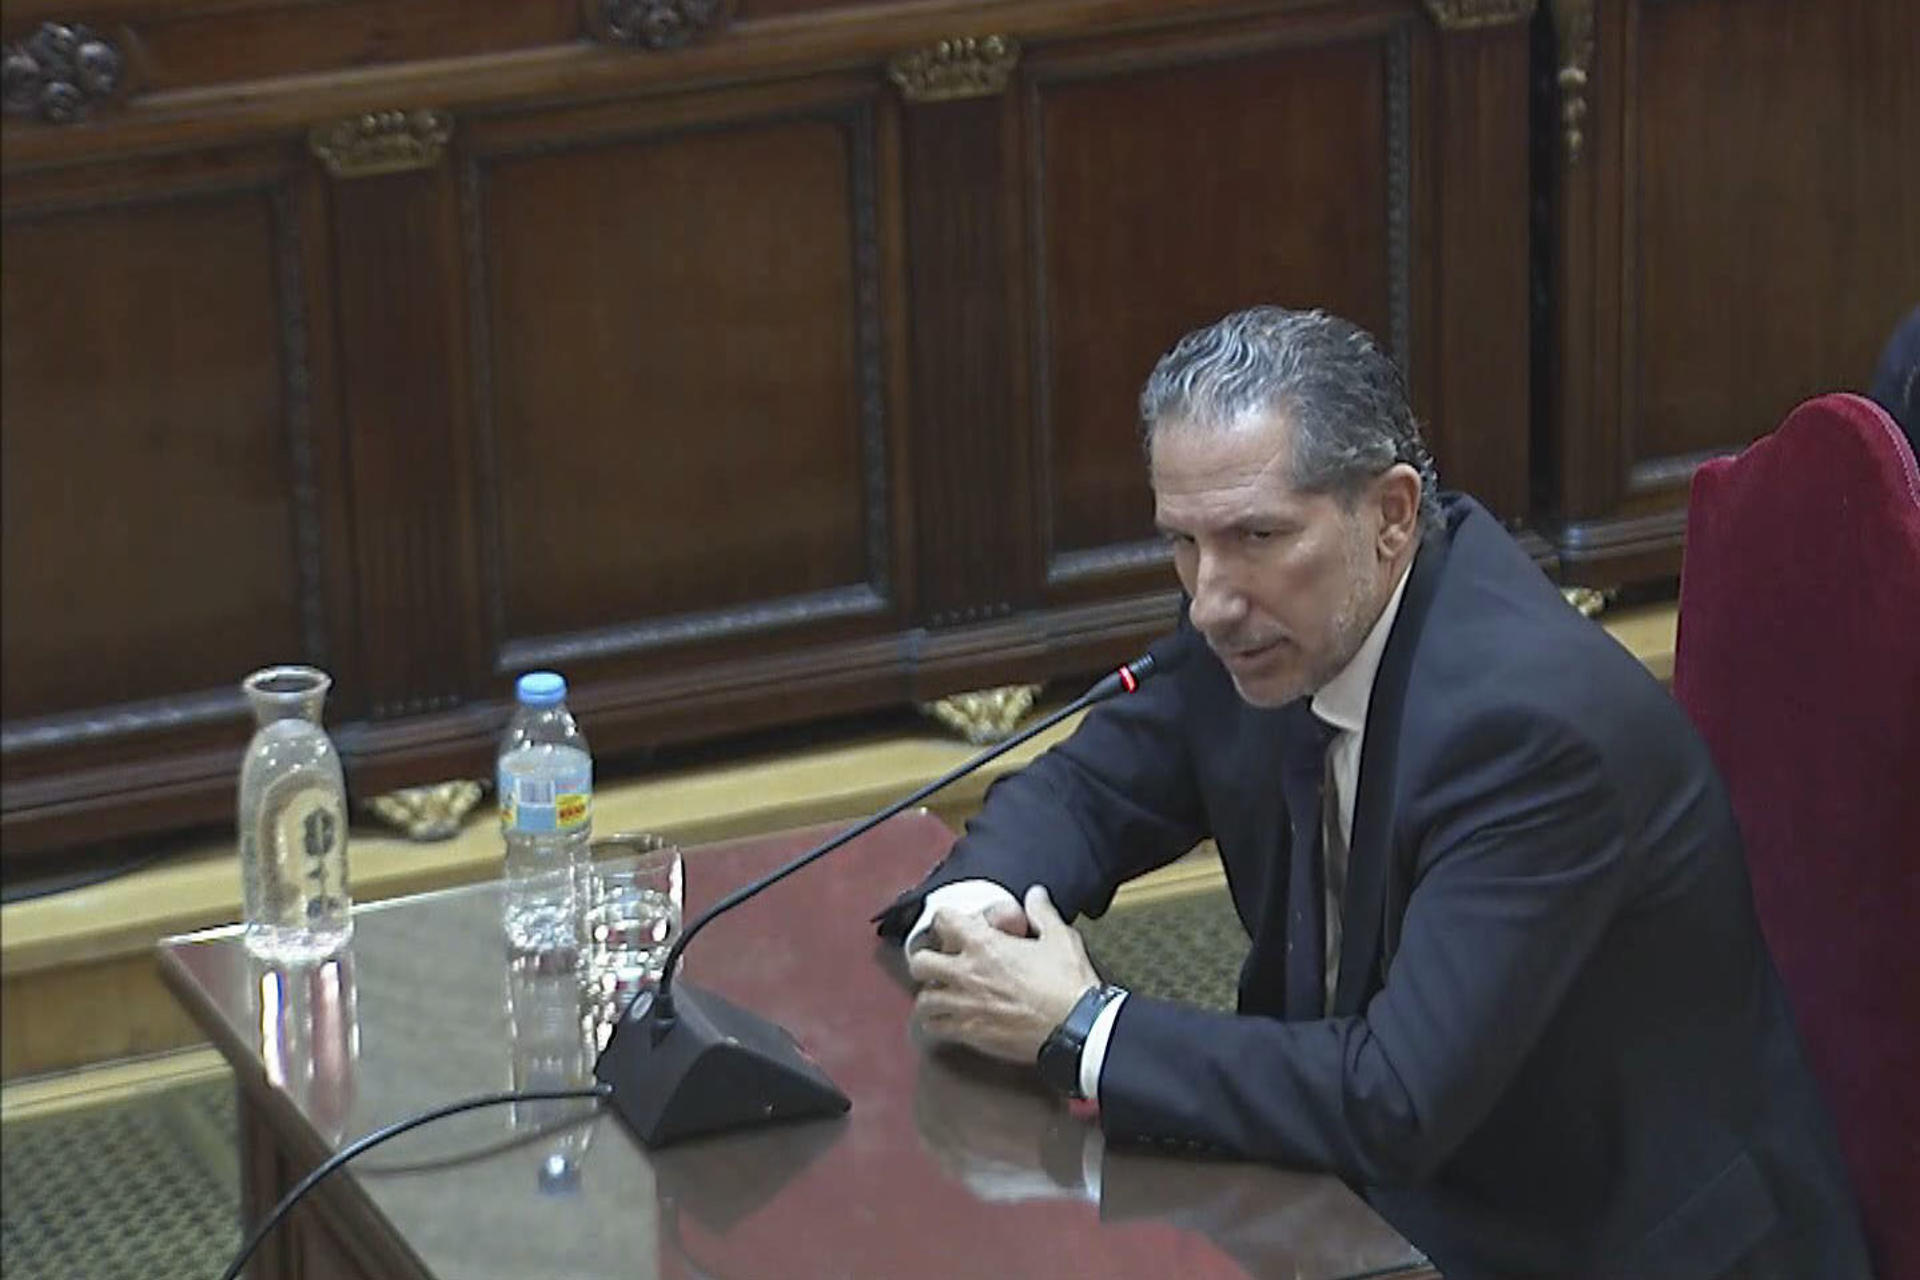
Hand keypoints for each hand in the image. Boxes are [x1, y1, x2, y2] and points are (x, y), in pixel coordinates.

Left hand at [907, 885, 1100, 1063]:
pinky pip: (936, 1028)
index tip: (953, 926)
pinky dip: (937, 1023)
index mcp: (984, 945)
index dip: (946, 920)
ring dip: (931, 995)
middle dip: (926, 960)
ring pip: (924, 1000)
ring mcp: (965, 1006)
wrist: (1077, 1028)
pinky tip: (949, 1020)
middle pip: (920, 963)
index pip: (943, 920)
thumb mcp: (1060, 937)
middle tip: (938, 963)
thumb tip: (1035, 894)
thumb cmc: (1068, 982)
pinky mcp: (970, 1034)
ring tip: (942, 995)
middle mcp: (966, 974)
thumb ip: (1042, 913)